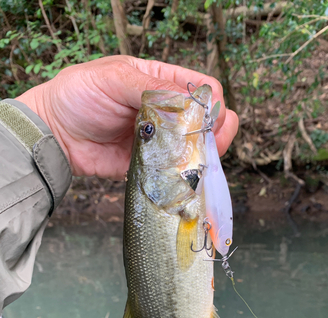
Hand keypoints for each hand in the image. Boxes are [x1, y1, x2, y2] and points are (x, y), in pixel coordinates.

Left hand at [16, 56, 238, 179]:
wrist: (56, 135)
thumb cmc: (79, 96)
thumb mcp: (113, 78)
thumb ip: (151, 88)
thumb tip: (188, 105)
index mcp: (161, 82)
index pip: (202, 88)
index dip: (211, 102)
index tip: (207, 117)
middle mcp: (167, 111)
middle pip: (207, 120)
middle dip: (215, 130)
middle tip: (208, 142)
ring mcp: (162, 140)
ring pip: (198, 147)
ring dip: (204, 154)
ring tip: (197, 158)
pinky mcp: (153, 164)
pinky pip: (178, 170)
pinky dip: (185, 173)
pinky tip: (183, 173)